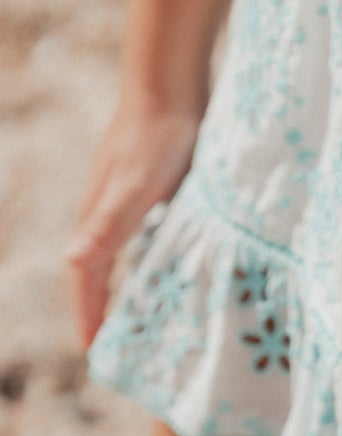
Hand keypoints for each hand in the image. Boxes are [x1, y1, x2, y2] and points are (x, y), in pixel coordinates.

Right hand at [65, 95, 201, 350]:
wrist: (172, 82)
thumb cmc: (158, 137)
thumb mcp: (137, 186)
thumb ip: (109, 223)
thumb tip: (74, 261)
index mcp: (98, 218)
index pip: (87, 279)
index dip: (91, 315)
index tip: (94, 353)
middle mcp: (107, 210)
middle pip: (98, 269)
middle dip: (103, 306)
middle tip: (116, 344)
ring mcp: (128, 195)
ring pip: (122, 249)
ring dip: (127, 280)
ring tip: (144, 310)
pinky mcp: (153, 182)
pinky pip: (146, 230)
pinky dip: (152, 253)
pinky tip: (173, 256)